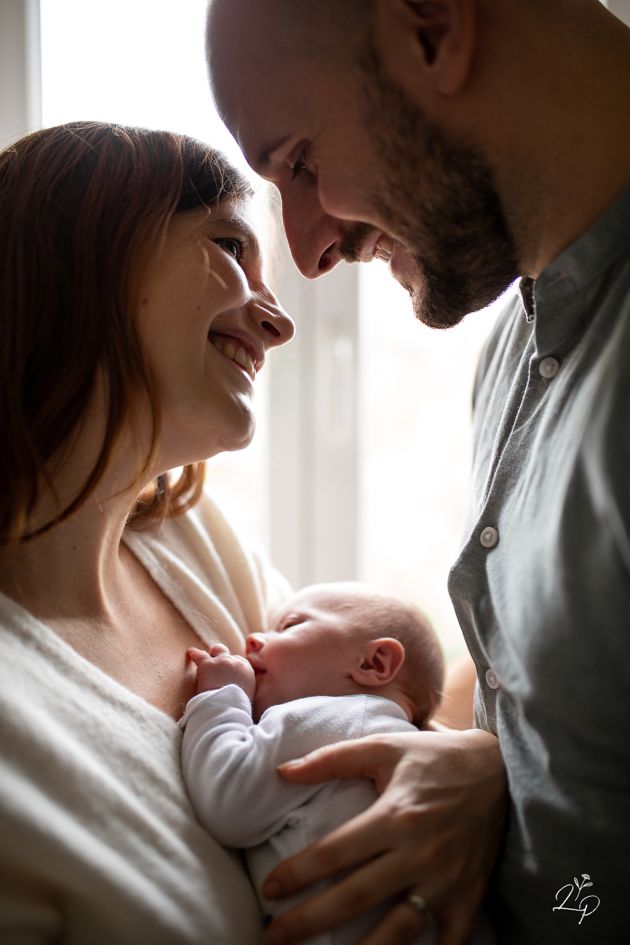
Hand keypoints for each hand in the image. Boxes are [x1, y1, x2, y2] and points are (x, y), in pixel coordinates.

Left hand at [187, 644, 255, 701]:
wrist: (226, 710)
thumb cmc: (234, 707)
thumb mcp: (246, 695)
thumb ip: (241, 686)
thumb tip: (235, 688)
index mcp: (247, 671)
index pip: (239, 661)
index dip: (231, 666)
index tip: (226, 672)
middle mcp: (236, 663)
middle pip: (229, 654)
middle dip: (222, 658)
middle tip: (216, 666)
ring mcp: (222, 661)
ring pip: (217, 650)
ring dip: (212, 654)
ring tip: (204, 657)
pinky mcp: (207, 664)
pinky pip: (199, 655)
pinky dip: (194, 654)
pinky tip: (191, 653)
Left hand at [262, 729, 506, 944]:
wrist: (501, 769)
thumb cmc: (435, 757)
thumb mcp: (384, 747)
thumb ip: (332, 759)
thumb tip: (282, 771)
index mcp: (394, 815)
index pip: (335, 853)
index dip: (298, 873)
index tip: (268, 890)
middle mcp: (418, 853)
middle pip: (356, 898)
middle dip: (309, 922)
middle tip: (273, 937)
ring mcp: (446, 880)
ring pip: (398, 931)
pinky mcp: (469, 896)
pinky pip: (449, 941)